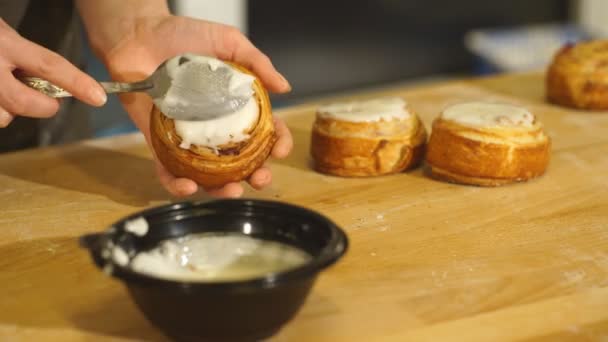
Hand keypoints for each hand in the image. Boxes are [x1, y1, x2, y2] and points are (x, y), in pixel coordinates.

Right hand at [0, 19, 105, 127]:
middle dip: (43, 107)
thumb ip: (24, 56)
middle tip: (48, 102)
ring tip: (2, 91)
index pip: (48, 65)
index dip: (76, 82)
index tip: (99, 97)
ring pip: (2, 117)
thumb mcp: (3, 34)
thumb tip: (50, 84)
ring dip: (9, 111)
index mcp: (4, 43)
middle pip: (25, 102)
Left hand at [102, 15, 292, 197]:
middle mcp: (215, 128)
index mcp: (235, 108)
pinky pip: (168, 171)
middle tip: (261, 179)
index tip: (280, 149)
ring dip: (222, 189)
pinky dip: (177, 184)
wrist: (140, 33)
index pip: (264, 133)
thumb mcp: (228, 42)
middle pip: (242, 162)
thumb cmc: (183, 35)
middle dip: (257, 176)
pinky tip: (188, 186)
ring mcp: (189, 138)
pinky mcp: (160, 143)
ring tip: (231, 191)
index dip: (277, 144)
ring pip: (209, 175)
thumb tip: (285, 87)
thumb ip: (258, 63)